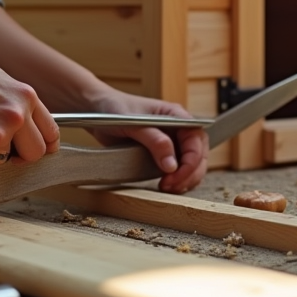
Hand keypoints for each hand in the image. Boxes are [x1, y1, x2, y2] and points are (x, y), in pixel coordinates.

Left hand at [86, 89, 207, 193]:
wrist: (98, 110)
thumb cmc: (115, 109)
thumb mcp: (135, 124)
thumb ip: (155, 141)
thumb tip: (171, 164)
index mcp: (176, 115)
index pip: (196, 139)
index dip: (191, 160)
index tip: (175, 174)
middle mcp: (178, 128)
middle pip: (199, 154)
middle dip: (190, 173)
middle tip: (171, 186)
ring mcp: (171, 141)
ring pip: (192, 164)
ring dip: (185, 179)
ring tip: (167, 187)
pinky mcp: (162, 153)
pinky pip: (178, 169)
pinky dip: (177, 180)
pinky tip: (166, 185)